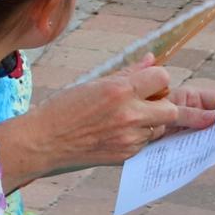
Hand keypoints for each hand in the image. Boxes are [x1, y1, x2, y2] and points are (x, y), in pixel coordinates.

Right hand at [31, 65, 214, 169]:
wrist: (42, 142)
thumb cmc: (62, 109)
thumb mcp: (92, 84)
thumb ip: (127, 73)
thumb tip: (152, 59)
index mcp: (119, 90)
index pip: (162, 77)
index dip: (157, 79)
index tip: (148, 82)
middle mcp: (129, 115)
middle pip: (172, 108)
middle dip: (163, 104)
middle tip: (147, 103)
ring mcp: (130, 138)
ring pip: (161, 128)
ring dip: (151, 122)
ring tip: (125, 119)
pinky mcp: (127, 155)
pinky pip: (147, 143)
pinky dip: (139, 136)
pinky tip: (116, 132)